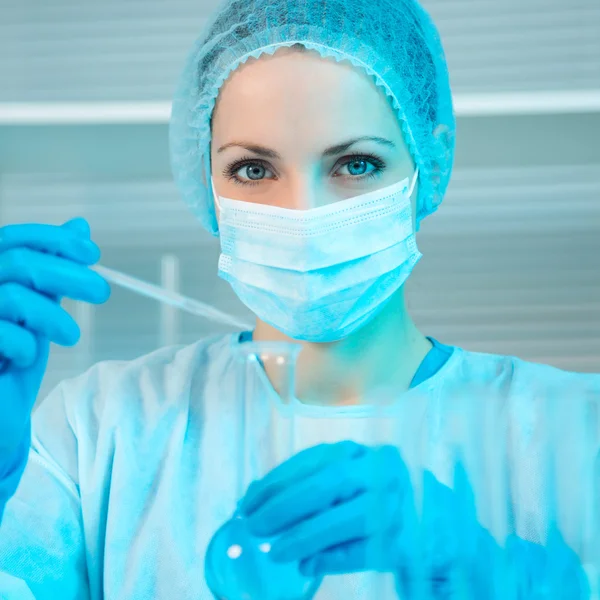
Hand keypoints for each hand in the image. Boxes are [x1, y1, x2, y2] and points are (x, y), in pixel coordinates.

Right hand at [0, 219, 109, 474]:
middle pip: (17, 261)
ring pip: (15, 296)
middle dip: (69, 274)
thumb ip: (54, 270)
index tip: (92, 254)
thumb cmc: (15, 358)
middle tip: (103, 292)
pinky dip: (28, 347)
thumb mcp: (41, 307)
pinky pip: (6, 335)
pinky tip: (26, 359)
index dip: (54, 240)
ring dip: (54, 317)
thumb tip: (80, 225)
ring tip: (71, 336)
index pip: (11, 238)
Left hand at [237, 441, 408, 576]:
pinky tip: (308, 566)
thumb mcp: (349, 485)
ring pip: (342, 519)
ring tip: (276, 552)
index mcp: (363, 453)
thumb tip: (256, 499)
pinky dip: (330, 559)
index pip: (314, 460)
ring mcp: (398, 505)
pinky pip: (361, 552)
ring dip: (303, 537)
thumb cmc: (382, 502)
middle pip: (327, 484)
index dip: (277, 480)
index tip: (249, 501)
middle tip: (254, 527)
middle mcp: (382, 471)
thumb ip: (309, 489)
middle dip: (284, 506)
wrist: (442, 528)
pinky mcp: (407, 541)